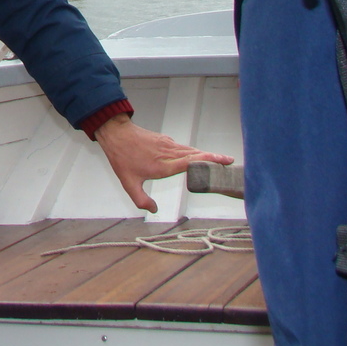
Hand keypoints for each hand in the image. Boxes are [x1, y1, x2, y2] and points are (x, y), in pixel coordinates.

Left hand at [94, 114, 233, 212]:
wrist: (116, 134)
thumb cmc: (122, 158)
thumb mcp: (128, 183)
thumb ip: (141, 199)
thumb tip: (154, 210)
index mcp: (164, 165)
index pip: (192, 162)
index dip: (209, 161)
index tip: (223, 161)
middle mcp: (169, 153)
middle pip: (196, 155)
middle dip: (214, 158)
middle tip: (230, 161)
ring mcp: (168, 145)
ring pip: (191, 150)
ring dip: (206, 155)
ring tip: (220, 159)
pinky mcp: (165, 140)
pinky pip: (183, 147)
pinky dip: (194, 152)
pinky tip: (199, 156)